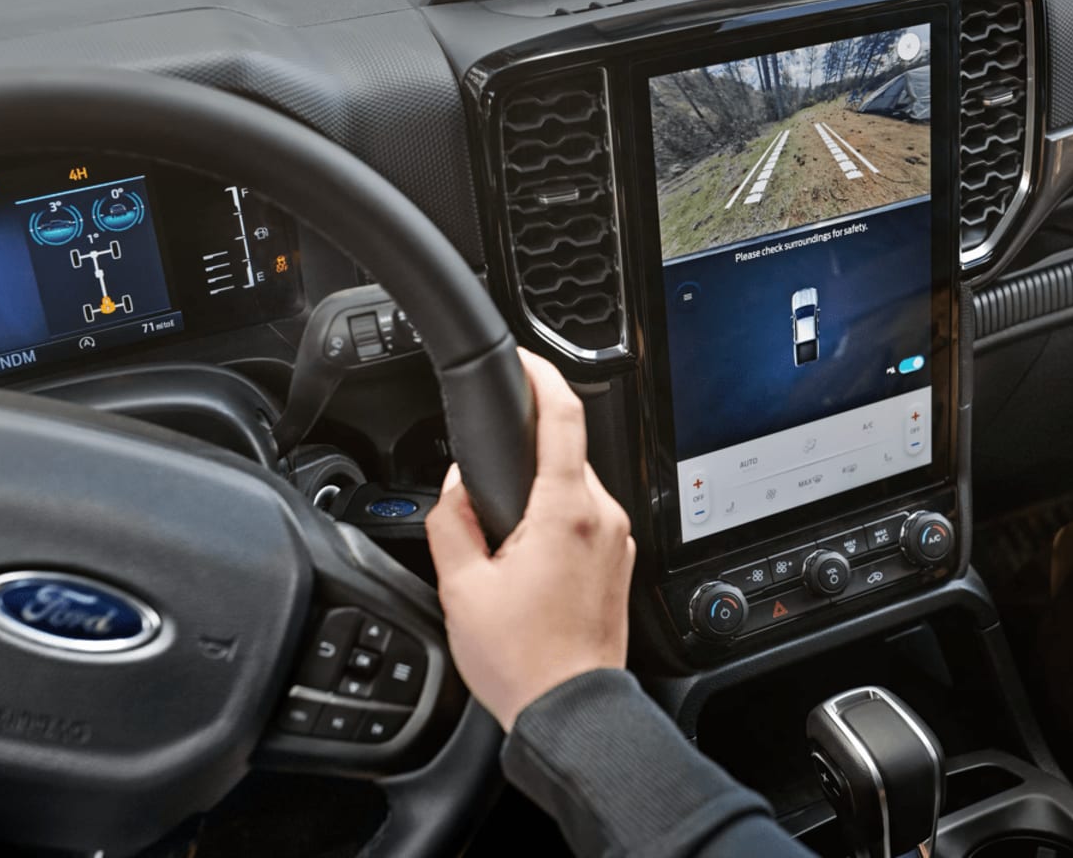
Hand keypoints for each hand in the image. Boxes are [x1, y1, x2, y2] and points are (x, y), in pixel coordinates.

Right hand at [425, 348, 635, 730]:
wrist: (571, 712)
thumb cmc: (522, 661)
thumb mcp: (461, 587)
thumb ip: (452, 520)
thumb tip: (455, 486)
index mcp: (566, 511)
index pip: (564, 416)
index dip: (542, 376)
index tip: (524, 360)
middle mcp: (604, 517)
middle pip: (565, 454)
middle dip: (524, 459)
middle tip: (487, 496)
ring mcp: (618, 540)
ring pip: (575, 488)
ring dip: (540, 497)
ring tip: (505, 546)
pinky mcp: (621, 562)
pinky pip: (586, 520)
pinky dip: (557, 523)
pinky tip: (529, 563)